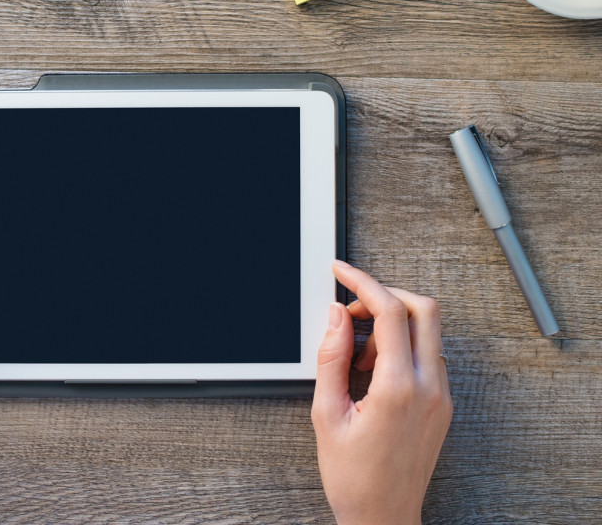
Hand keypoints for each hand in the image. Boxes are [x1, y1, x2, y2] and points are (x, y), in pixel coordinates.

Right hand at [311, 260, 451, 524]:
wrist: (383, 517)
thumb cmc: (353, 477)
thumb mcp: (327, 413)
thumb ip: (331, 357)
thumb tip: (335, 316)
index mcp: (398, 388)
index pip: (391, 311)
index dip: (362, 282)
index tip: (341, 270)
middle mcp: (429, 388)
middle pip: (423, 309)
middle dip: (385, 295)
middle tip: (351, 308)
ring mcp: (441, 396)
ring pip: (428, 331)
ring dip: (392, 325)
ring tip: (358, 355)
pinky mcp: (442, 405)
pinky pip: (428, 355)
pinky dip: (401, 347)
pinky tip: (373, 370)